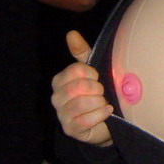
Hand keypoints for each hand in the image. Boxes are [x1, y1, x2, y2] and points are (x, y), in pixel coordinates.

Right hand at [51, 30, 113, 145]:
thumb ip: (82, 52)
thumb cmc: (98, 92)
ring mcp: (61, 114)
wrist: (107, 120)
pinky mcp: (70, 129)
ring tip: (104, 103)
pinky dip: (101, 115)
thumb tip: (71, 33)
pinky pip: (86, 120)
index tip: (99, 77)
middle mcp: (56, 96)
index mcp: (60, 80)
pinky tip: (107, 111)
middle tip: (102, 92)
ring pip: (81, 103)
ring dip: (99, 102)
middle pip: (78, 87)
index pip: (76, 70)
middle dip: (97, 89)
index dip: (93, 73)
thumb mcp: (92, 71)